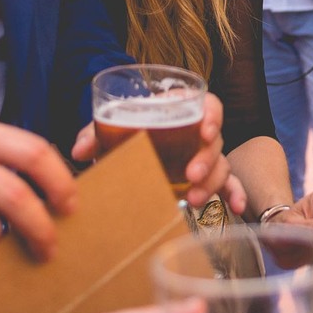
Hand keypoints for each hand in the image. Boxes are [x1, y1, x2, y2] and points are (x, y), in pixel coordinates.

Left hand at [71, 94, 246, 214]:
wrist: (128, 145)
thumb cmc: (126, 130)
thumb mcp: (110, 128)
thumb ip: (95, 133)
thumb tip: (79, 150)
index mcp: (180, 109)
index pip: (208, 105)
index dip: (212, 116)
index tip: (205, 131)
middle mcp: (197, 132)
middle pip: (215, 140)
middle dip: (207, 158)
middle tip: (191, 174)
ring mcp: (203, 155)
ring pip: (221, 164)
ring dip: (212, 182)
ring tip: (192, 199)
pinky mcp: (205, 177)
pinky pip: (227, 183)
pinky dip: (234, 194)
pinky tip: (234, 208)